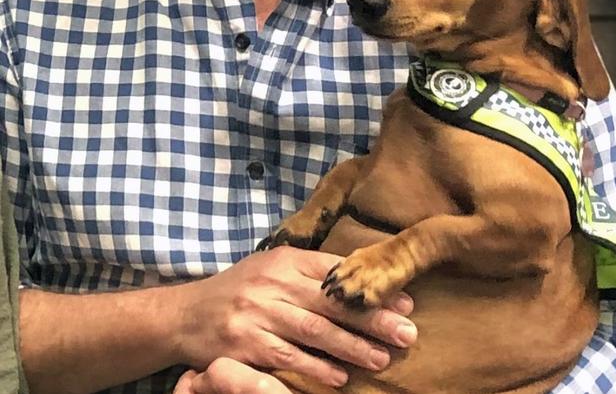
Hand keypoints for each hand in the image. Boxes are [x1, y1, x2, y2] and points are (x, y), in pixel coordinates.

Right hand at [177, 246, 416, 388]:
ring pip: (312, 330)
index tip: (406, 301)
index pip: (337, 270)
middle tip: (407, 333)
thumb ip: (311, 273)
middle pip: (331, 300)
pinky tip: (338, 377)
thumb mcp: (274, 270)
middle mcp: (273, 282)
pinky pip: (285, 357)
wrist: (187, 314)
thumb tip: (362, 281)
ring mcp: (257, 312)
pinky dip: (314, 368)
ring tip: (382, 359)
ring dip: (350, 346)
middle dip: (372, 318)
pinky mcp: (244, 343)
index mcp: (286, 260)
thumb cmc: (241, 290)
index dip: (371, 286)